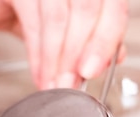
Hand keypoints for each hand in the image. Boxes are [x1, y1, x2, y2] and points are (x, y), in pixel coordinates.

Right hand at [0, 0, 127, 88]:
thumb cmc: (25, 9)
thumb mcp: (65, 26)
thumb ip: (92, 39)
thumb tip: (114, 57)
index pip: (113, 9)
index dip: (107, 42)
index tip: (94, 71)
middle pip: (89, 11)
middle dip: (81, 54)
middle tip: (72, 84)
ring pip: (60, 19)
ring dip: (57, 60)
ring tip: (54, 85)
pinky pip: (33, 22)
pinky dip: (38, 55)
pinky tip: (39, 73)